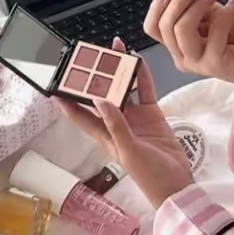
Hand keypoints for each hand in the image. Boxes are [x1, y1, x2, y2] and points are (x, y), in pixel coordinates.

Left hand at [57, 39, 192, 208]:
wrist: (176, 184)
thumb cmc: (149, 175)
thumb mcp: (129, 151)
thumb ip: (116, 125)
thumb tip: (99, 100)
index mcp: (104, 135)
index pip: (79, 115)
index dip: (67, 100)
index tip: (56, 83)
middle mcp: (116, 123)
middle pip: (102, 95)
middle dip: (97, 77)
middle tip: (93, 55)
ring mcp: (135, 117)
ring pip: (124, 89)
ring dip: (120, 72)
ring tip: (116, 50)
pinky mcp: (152, 114)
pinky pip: (145, 91)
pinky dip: (142, 77)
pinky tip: (139, 62)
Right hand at [143, 0, 233, 90]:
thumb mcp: (213, 14)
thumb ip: (190, 5)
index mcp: (179, 46)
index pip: (152, 28)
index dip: (157, 6)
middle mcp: (184, 58)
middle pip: (164, 27)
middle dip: (179, 0)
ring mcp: (198, 64)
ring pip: (180, 30)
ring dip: (197, 6)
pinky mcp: (215, 66)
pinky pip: (212, 34)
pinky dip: (224, 14)